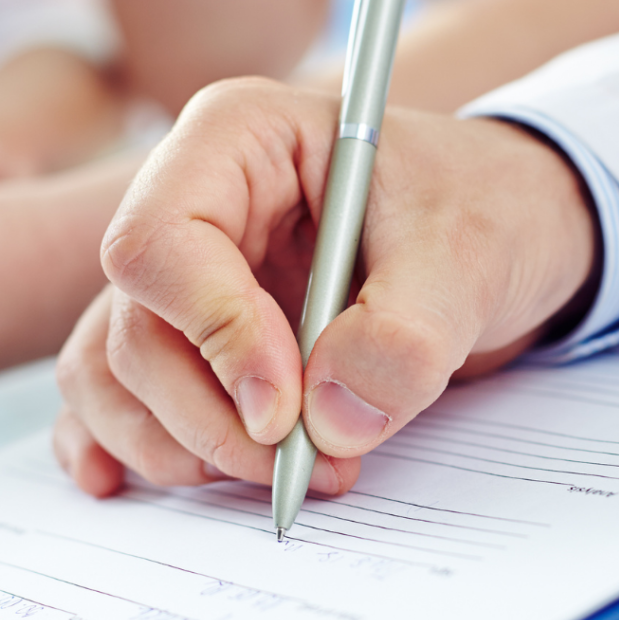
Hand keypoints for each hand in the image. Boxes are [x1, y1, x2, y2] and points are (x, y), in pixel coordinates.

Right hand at [54, 78, 597, 497]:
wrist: (500, 234)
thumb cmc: (482, 210)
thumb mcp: (466, 257)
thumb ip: (402, 338)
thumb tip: (325, 424)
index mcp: (237, 142)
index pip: (161, 243)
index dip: (214, 335)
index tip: (284, 411)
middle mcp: (193, 209)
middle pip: (136, 329)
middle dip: (210, 418)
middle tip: (299, 465)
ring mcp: (187, 281)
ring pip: (119, 376)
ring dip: (183, 446)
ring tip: (281, 472)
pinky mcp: (195, 340)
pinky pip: (125, 400)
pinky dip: (147, 448)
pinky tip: (165, 477)